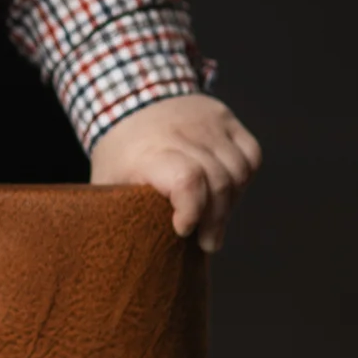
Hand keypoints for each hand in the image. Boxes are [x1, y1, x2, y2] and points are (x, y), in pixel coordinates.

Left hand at [89, 93, 260, 251]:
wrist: (130, 100)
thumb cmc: (120, 155)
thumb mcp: (106, 183)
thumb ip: (118, 213)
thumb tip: (128, 258)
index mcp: (147, 152)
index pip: (186, 180)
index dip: (192, 210)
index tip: (182, 230)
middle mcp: (180, 133)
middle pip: (217, 182)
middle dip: (215, 220)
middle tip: (207, 242)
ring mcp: (206, 122)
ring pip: (238, 171)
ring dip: (232, 202)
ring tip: (215, 218)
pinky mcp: (224, 117)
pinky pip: (250, 154)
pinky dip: (244, 178)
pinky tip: (228, 192)